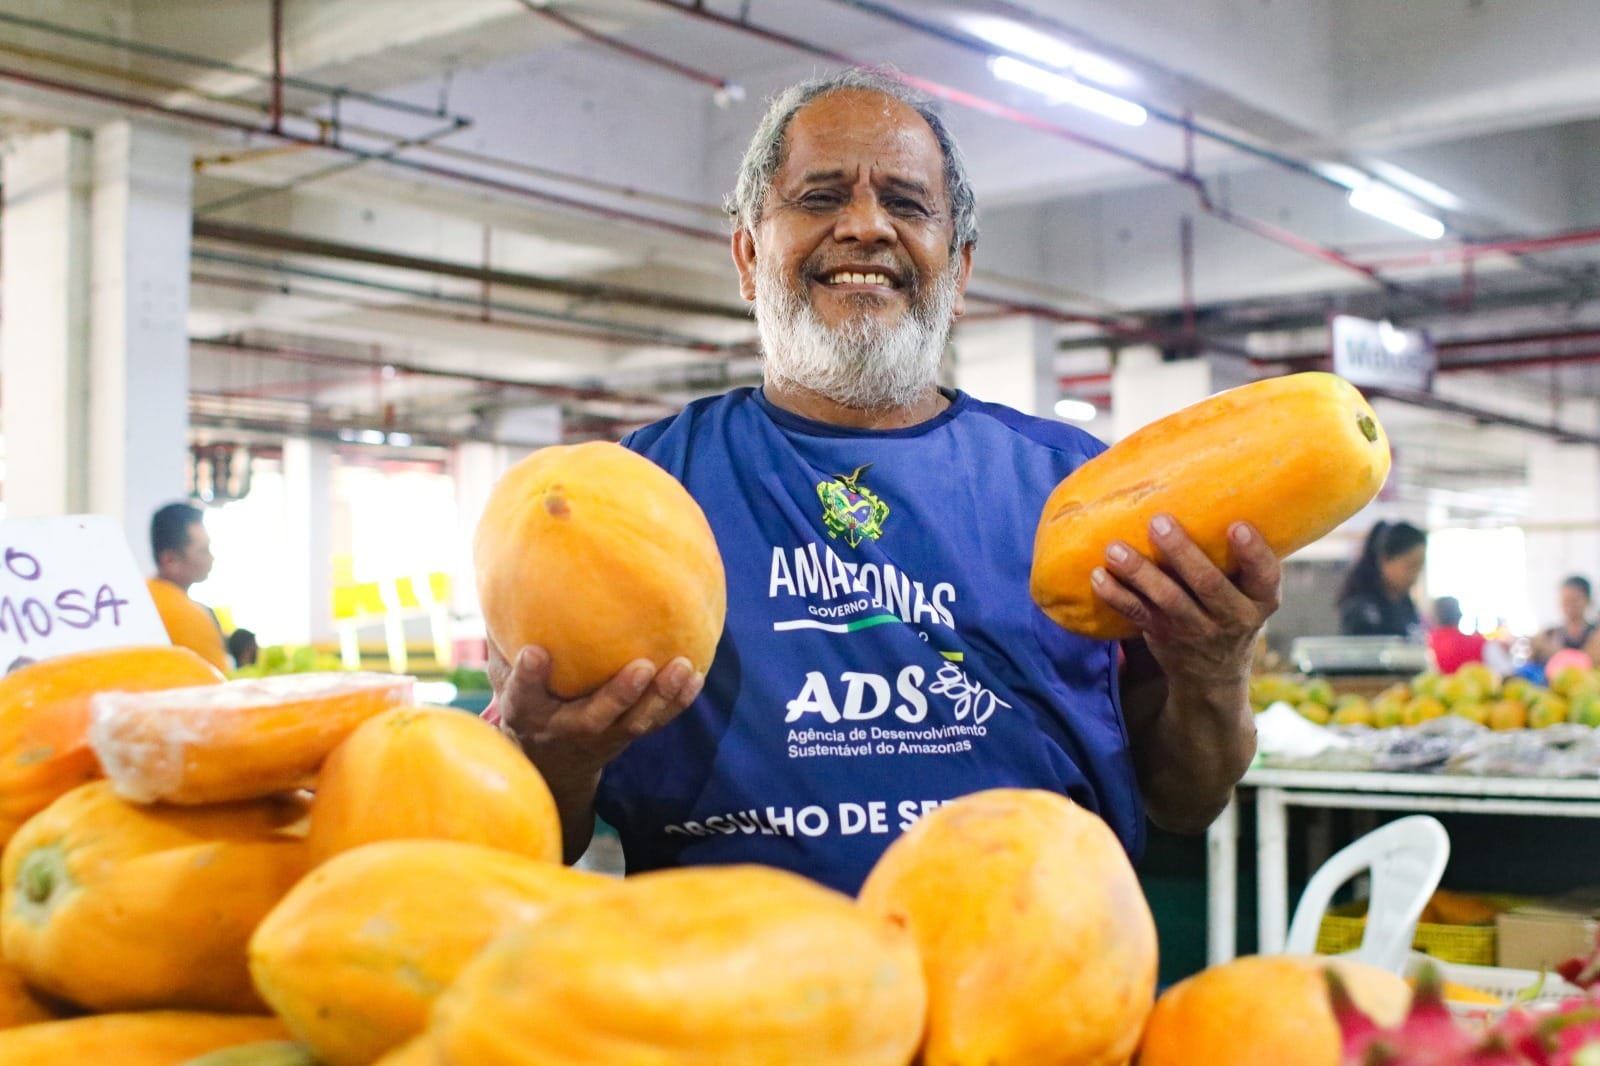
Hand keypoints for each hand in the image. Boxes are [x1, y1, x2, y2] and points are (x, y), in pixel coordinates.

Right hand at [488, 643, 704, 792]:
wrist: (550, 758)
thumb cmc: (528, 695)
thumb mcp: (504, 672)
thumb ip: (504, 635)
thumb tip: (505, 572)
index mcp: (525, 711)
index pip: (521, 696)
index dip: (527, 677)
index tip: (535, 652)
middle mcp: (563, 728)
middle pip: (592, 718)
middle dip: (618, 695)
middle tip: (642, 667)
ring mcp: (599, 736)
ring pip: (633, 722)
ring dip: (660, 697)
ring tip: (682, 669)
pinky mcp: (625, 736)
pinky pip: (655, 722)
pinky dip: (676, 702)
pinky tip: (694, 677)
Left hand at [1091, 515, 1280, 688]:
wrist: (1213, 674)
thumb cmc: (1231, 610)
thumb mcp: (1250, 593)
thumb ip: (1239, 559)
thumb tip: (1211, 488)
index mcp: (1260, 599)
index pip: (1265, 575)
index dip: (1253, 552)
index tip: (1238, 525)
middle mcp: (1231, 616)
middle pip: (1207, 584)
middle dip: (1182, 553)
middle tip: (1158, 522)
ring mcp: (1195, 629)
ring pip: (1166, 599)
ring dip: (1139, 571)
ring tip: (1115, 548)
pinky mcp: (1162, 634)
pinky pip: (1136, 614)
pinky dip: (1115, 595)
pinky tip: (1098, 575)